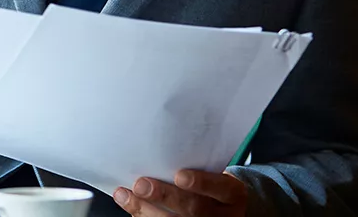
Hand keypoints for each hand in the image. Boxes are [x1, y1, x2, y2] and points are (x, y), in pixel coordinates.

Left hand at [114, 170, 246, 216]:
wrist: (229, 213)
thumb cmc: (216, 187)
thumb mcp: (219, 174)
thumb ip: (200, 164)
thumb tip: (162, 148)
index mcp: (232, 194)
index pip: (219, 187)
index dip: (200, 182)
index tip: (180, 175)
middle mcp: (222, 216)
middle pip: (193, 209)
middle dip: (164, 197)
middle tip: (141, 184)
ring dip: (145, 211)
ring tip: (125, 196)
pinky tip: (131, 209)